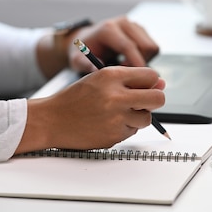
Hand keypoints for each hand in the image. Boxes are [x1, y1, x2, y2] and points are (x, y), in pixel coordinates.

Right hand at [16, 66, 165, 153]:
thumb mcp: (100, 79)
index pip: (151, 76)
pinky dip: (124, 128)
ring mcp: (115, 118)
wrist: (50, 120)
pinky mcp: (114, 135)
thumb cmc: (76, 98)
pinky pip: (132, 131)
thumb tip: (161, 83)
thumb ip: (130, 80)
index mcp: (111, 75)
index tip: (145, 87)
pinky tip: (107, 124)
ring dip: (138, 117)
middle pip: (158, 98)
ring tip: (118, 114)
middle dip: (155, 100)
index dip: (151, 82)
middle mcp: (115, 96)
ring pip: (147, 118)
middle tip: (144, 102)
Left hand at [68, 16, 158, 71]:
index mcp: (109, 28)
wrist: (87, 39)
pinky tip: (130, 62)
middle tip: (127, 74)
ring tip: (127, 67)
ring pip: (152, 47)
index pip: (129, 46)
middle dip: (141, 63)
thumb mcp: (77, 59)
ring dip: (145, 61)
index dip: (135, 64)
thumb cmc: (82, 51)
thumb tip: (97, 71)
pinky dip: (146, 58)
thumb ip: (85, 64)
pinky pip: (152, 47)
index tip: (136, 80)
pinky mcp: (141, 30)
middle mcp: (124, 23)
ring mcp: (134, 25)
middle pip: (146, 46)